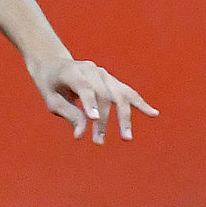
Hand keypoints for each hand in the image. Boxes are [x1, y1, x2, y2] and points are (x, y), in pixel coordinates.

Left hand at [30, 57, 159, 143]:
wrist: (55, 65)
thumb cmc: (51, 85)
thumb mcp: (52, 101)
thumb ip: (68, 114)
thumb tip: (80, 135)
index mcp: (73, 71)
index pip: (85, 87)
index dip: (90, 103)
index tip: (93, 120)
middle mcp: (91, 70)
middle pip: (104, 94)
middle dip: (103, 119)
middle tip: (99, 141)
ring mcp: (104, 74)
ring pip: (119, 94)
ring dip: (123, 117)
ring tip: (126, 138)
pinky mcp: (112, 80)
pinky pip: (128, 92)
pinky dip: (140, 104)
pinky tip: (154, 114)